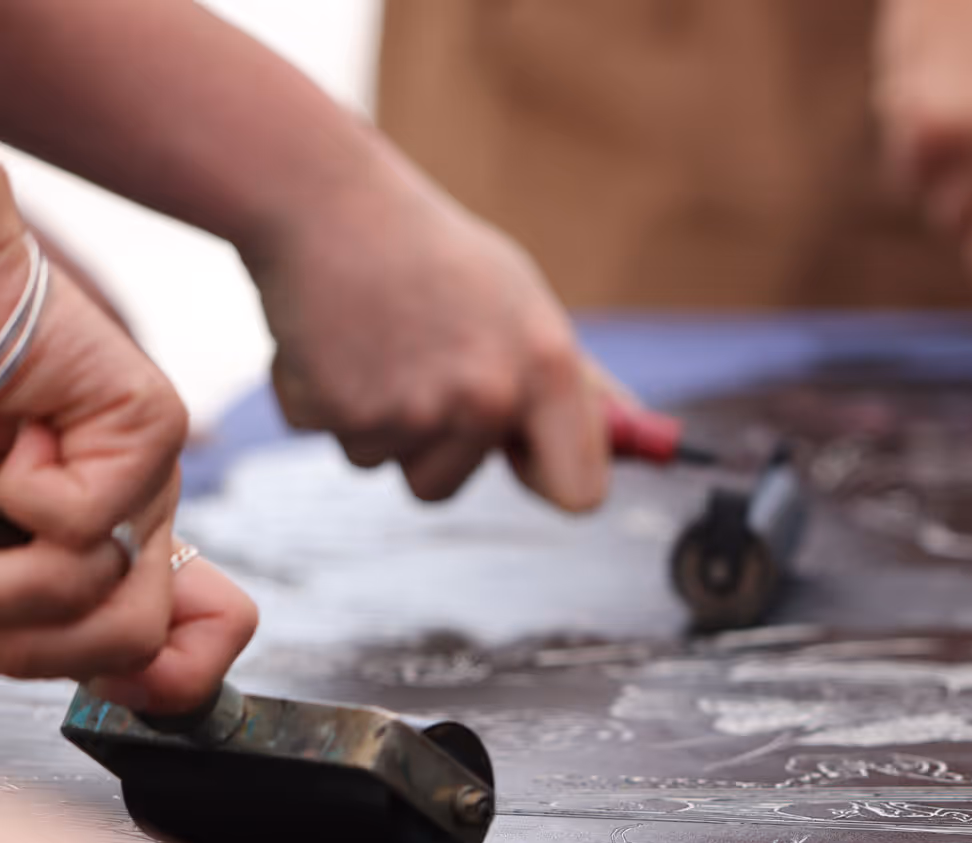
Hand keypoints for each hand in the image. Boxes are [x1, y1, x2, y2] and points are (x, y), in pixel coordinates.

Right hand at [0, 222, 256, 712]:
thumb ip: (34, 601)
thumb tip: (109, 681)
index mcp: (102, 547)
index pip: (195, 646)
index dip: (163, 685)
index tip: (113, 690)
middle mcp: (138, 517)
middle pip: (133, 640)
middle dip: (29, 637)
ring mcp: (150, 470)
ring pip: (100, 589)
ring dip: (4, 574)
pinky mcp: (147, 421)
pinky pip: (77, 515)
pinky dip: (9, 486)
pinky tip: (11, 433)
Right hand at [249, 155, 610, 512]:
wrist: (320, 195)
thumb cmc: (429, 251)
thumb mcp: (521, 300)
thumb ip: (573, 380)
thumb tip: (631, 435)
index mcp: (548, 368)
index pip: (581, 491)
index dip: (546, 484)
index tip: (519, 461)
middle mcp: (490, 396)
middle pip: (445, 486)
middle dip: (419, 444)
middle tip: (407, 362)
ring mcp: (415, 409)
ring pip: (382, 463)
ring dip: (367, 418)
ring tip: (369, 339)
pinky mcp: (342, 410)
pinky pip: (328, 436)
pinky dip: (313, 395)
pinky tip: (326, 335)